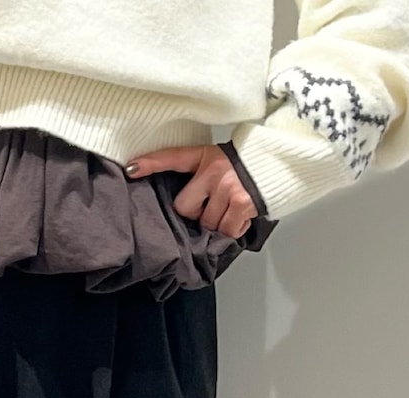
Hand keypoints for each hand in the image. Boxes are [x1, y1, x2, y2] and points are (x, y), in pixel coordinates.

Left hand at [125, 144, 256, 238]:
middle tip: (214, 205)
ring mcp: (228, 186)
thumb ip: (198, 180)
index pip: (173, 158)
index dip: (150, 163)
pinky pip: (226, 230)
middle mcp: (214, 170)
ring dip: (217, 223)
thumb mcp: (217, 165)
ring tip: (230, 208)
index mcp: (204, 157)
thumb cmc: (242, 171)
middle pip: (185, 208)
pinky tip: (240, 215)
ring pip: (207, 223)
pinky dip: (233, 229)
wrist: (277, 167)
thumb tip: (181, 210)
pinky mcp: (242, 203)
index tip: (130, 169)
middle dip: (197, 214)